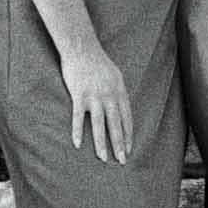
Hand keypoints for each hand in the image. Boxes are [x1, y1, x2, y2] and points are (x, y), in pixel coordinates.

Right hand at [61, 44, 132, 163]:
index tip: (130, 149)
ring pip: (99, 125)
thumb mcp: (115, 75)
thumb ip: (118, 91)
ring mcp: (94, 96)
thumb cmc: (98, 61)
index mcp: (120, 92)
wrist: (81, 47)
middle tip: (122, 160)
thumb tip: (121, 104)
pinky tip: (77, 144)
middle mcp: (109, 96)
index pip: (127, 118)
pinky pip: (78, 118)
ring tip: (103, 158)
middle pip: (116, 125)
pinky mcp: (79, 96)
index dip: (129, 135)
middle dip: (120, 144)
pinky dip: (78, 132)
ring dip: (101, 143)